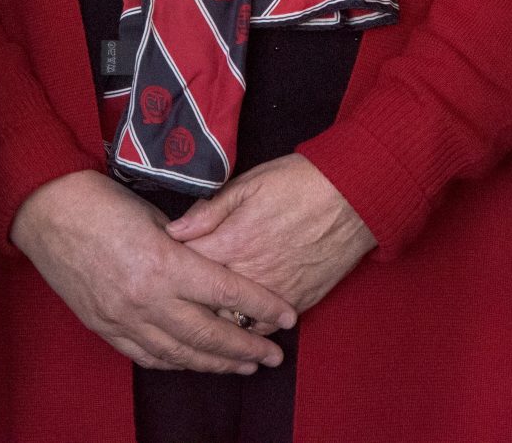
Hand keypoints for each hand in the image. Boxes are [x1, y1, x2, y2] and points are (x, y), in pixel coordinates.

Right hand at [9, 170, 296, 373]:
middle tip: (274, 356)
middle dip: (247, 348)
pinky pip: (147, 356)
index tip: (287, 316)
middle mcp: (147, 298)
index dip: (262, 307)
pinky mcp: (105, 327)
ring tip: (243, 366)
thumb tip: (217, 264)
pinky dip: (176, 362)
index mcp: (165, 264)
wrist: (47, 213)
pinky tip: (195, 363)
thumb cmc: (102, 203)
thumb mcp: (155, 217)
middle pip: (209, 334)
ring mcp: (124, 318)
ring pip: (180, 353)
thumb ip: (188, 245)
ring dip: (216, 363)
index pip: (227, 294)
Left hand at [164, 154, 375, 313]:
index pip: (184, 265)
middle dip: (182, 299)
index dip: (167, 264)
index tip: (157, 263)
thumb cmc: (300, 183)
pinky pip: (262, 328)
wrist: (354, 196)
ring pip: (230, 322)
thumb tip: (174, 230)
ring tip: (196, 315)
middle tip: (169, 296)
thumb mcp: (249, 183)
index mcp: (232, 242)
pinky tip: (234, 324)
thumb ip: (209, 211)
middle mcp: (250, 275)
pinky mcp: (296, 303)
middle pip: (202, 301)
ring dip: (212, 320)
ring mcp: (273, 294)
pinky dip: (246, 328)